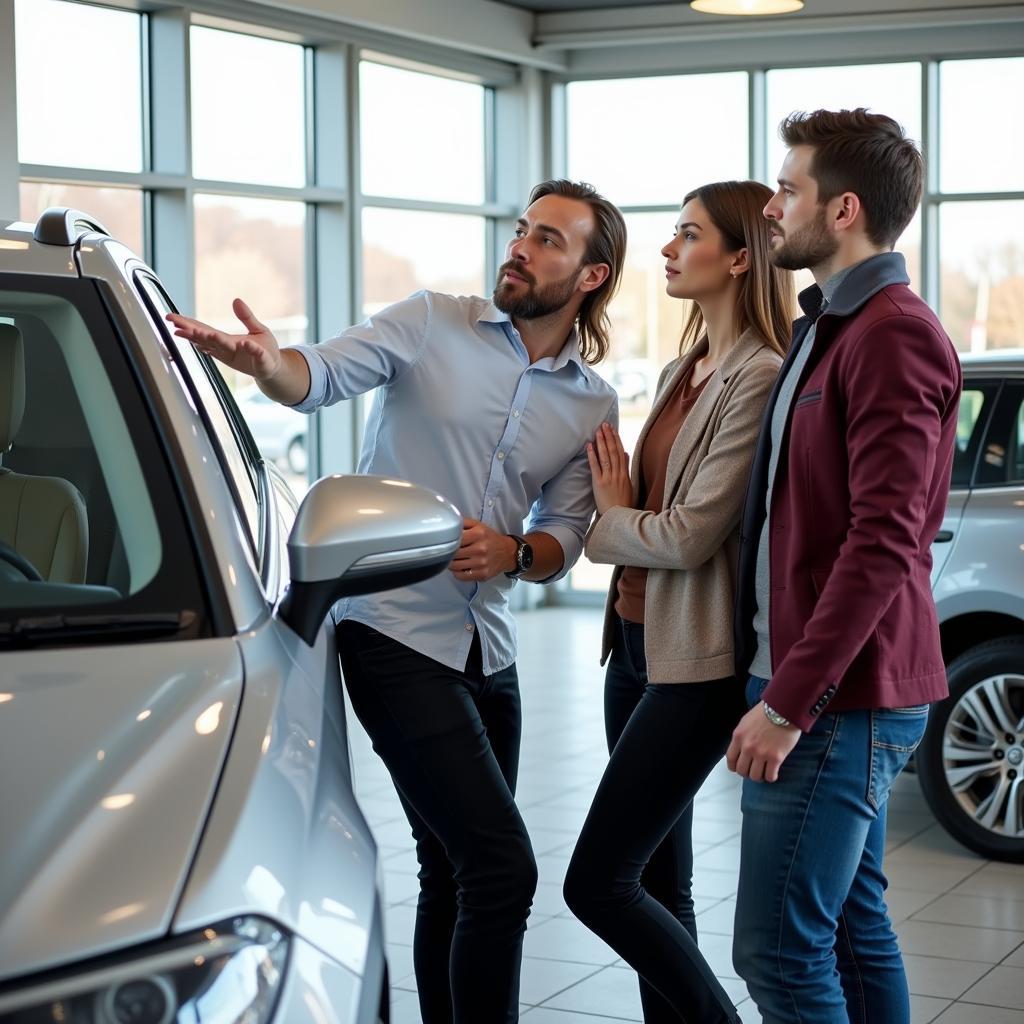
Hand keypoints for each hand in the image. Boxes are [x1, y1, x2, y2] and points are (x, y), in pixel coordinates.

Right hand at [167, 298, 281, 381]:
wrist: (276, 367)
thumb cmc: (265, 349)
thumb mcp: (256, 329)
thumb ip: (246, 317)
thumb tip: (236, 300)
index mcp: (226, 340)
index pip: (203, 330)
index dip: (187, 325)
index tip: (171, 319)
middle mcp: (229, 349)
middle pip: (206, 339)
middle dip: (191, 333)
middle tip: (174, 327)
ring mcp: (241, 356)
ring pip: (223, 348)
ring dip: (212, 341)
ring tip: (199, 334)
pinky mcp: (257, 361)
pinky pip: (254, 353)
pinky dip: (249, 349)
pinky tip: (242, 344)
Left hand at [448, 518, 517, 581]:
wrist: (508, 552)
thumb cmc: (490, 539)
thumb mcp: (478, 525)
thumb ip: (463, 522)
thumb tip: (448, 523)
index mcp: (478, 534)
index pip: (454, 538)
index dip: (448, 540)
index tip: (447, 541)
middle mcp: (480, 549)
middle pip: (453, 553)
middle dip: (449, 552)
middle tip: (451, 551)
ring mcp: (481, 563)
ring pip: (454, 566)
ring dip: (451, 563)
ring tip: (455, 559)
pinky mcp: (482, 574)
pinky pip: (461, 576)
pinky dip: (457, 572)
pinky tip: (461, 567)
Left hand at [586, 422, 631, 514]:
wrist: (619, 516)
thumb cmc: (623, 503)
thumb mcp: (629, 484)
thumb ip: (627, 468)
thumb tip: (626, 453)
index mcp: (625, 473)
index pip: (620, 452)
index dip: (616, 439)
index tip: (613, 429)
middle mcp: (618, 473)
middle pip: (613, 451)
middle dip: (609, 436)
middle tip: (605, 424)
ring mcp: (609, 477)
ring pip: (606, 456)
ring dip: (602, 442)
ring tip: (598, 430)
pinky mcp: (600, 483)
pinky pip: (596, 466)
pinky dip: (592, 455)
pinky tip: (589, 446)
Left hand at [726, 702, 800, 781]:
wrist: (784, 709)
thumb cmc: (766, 713)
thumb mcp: (746, 722)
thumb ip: (742, 736)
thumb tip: (741, 749)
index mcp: (738, 737)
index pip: (730, 759)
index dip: (734, 767)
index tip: (739, 768)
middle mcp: (747, 747)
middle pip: (742, 770)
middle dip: (747, 772)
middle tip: (754, 770)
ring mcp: (761, 753)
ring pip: (755, 776)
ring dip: (759, 776)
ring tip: (764, 772)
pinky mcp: (776, 758)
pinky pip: (770, 776)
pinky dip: (771, 777)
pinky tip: (773, 773)